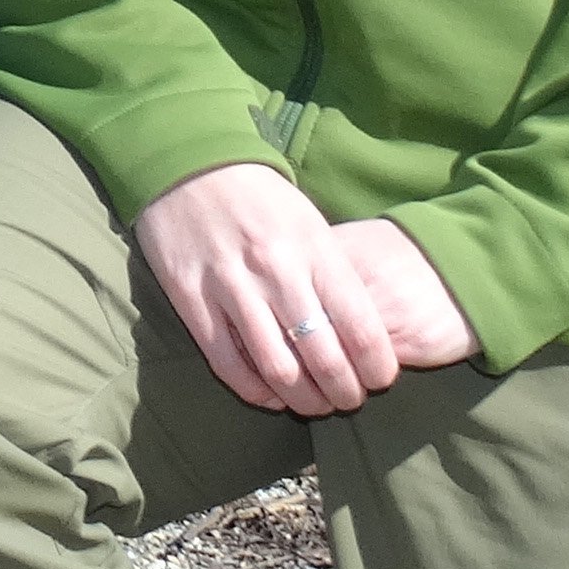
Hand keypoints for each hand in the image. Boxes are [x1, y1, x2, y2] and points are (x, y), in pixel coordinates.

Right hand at [132, 164, 479, 416]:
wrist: (187, 163)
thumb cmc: (259, 196)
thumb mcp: (309, 222)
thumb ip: (333, 272)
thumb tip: (361, 330)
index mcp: (315, 248)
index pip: (360, 326)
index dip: (377, 366)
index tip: (381, 380)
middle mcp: (277, 270)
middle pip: (323, 356)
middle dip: (344, 392)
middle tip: (349, 401)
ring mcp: (231, 286)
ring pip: (277, 368)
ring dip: (302, 400)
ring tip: (314, 405)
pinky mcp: (191, 300)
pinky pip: (227, 363)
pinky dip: (254, 390)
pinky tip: (270, 395)